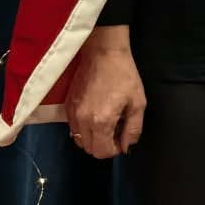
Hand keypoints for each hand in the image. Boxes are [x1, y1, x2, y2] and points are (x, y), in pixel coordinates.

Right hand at [65, 25, 145, 158]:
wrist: (103, 53)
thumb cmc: (124, 75)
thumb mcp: (138, 103)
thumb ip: (133, 128)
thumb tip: (127, 146)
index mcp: (101, 121)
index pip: (102, 152)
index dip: (114, 150)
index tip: (122, 139)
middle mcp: (82, 121)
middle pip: (89, 149)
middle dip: (103, 146)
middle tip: (116, 131)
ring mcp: (71, 113)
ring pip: (79, 140)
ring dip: (92, 138)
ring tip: (106, 124)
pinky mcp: (66, 105)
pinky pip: (73, 127)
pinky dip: (84, 128)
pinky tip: (95, 116)